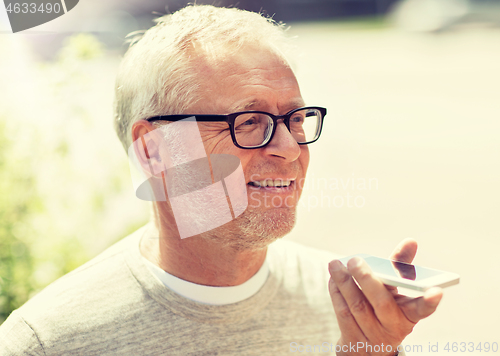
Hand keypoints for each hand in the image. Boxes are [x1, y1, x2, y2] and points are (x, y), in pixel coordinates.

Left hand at [328, 238, 442, 355]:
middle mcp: (394, 326)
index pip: (422, 309)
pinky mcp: (354, 339)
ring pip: (357, 306)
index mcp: (409, 314)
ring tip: (336, 264)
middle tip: (355, 261)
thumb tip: (411, 241)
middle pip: (382, 303)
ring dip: (344, 283)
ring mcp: (373, 335)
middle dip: (367, 280)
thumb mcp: (397, 290)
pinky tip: (334, 278)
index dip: (430, 301)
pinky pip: (343, 313)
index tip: (437, 290)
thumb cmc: (385, 307)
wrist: (369, 345)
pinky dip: (336, 293)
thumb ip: (401, 266)